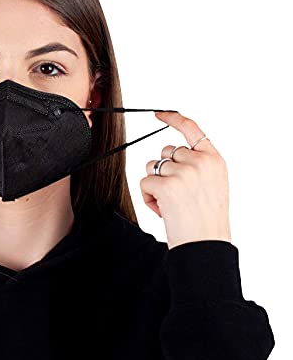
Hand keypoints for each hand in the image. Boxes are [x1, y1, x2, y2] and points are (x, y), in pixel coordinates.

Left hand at [139, 111, 231, 249]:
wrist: (206, 245)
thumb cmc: (206, 220)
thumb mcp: (213, 185)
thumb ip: (198, 164)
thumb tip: (171, 153)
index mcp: (214, 160)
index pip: (192, 129)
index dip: (173, 119)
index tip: (160, 114)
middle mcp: (201, 162)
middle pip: (165, 152)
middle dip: (164, 170)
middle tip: (177, 195)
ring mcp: (184, 172)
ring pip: (152, 167)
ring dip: (155, 185)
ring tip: (171, 205)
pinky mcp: (167, 185)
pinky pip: (145, 182)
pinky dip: (148, 198)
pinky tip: (163, 211)